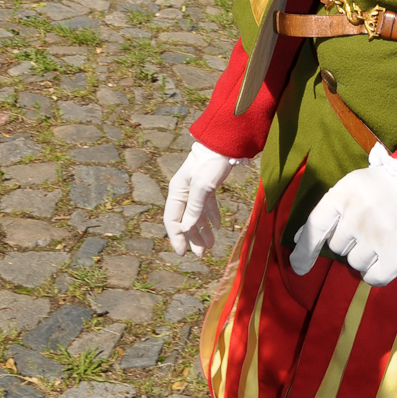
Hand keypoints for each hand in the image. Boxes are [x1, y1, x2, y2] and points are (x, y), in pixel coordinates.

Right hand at [163, 141, 233, 256]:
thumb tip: (186, 228)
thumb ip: (194, 208)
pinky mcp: (208, 185)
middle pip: (186, 220)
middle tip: (201, 254)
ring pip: (197, 215)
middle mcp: (184, 192)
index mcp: (177, 192)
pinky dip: (212, 216)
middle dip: (193, 238)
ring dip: (203, 230)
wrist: (224, 143)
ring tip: (211, 245)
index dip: (176, 237)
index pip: (172, 220)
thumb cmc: (210, 163)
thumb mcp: (202, 187)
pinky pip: (207, 205)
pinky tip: (218, 226)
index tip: (182, 253)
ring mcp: (196, 189)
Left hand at [289, 166, 396, 286]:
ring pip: (354, 264)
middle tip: (368, 226)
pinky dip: (377, 272)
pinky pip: (373, 278)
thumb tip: (297, 241)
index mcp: (343, 195)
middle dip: (348, 241)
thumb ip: (327, 212)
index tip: (298, 267)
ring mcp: (378, 237)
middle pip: (337, 248)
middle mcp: (357, 216)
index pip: (315, 227)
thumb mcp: (353, 187)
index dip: (304, 250)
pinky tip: (387, 256)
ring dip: (364, 256)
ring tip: (381, 236)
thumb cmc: (384, 187)